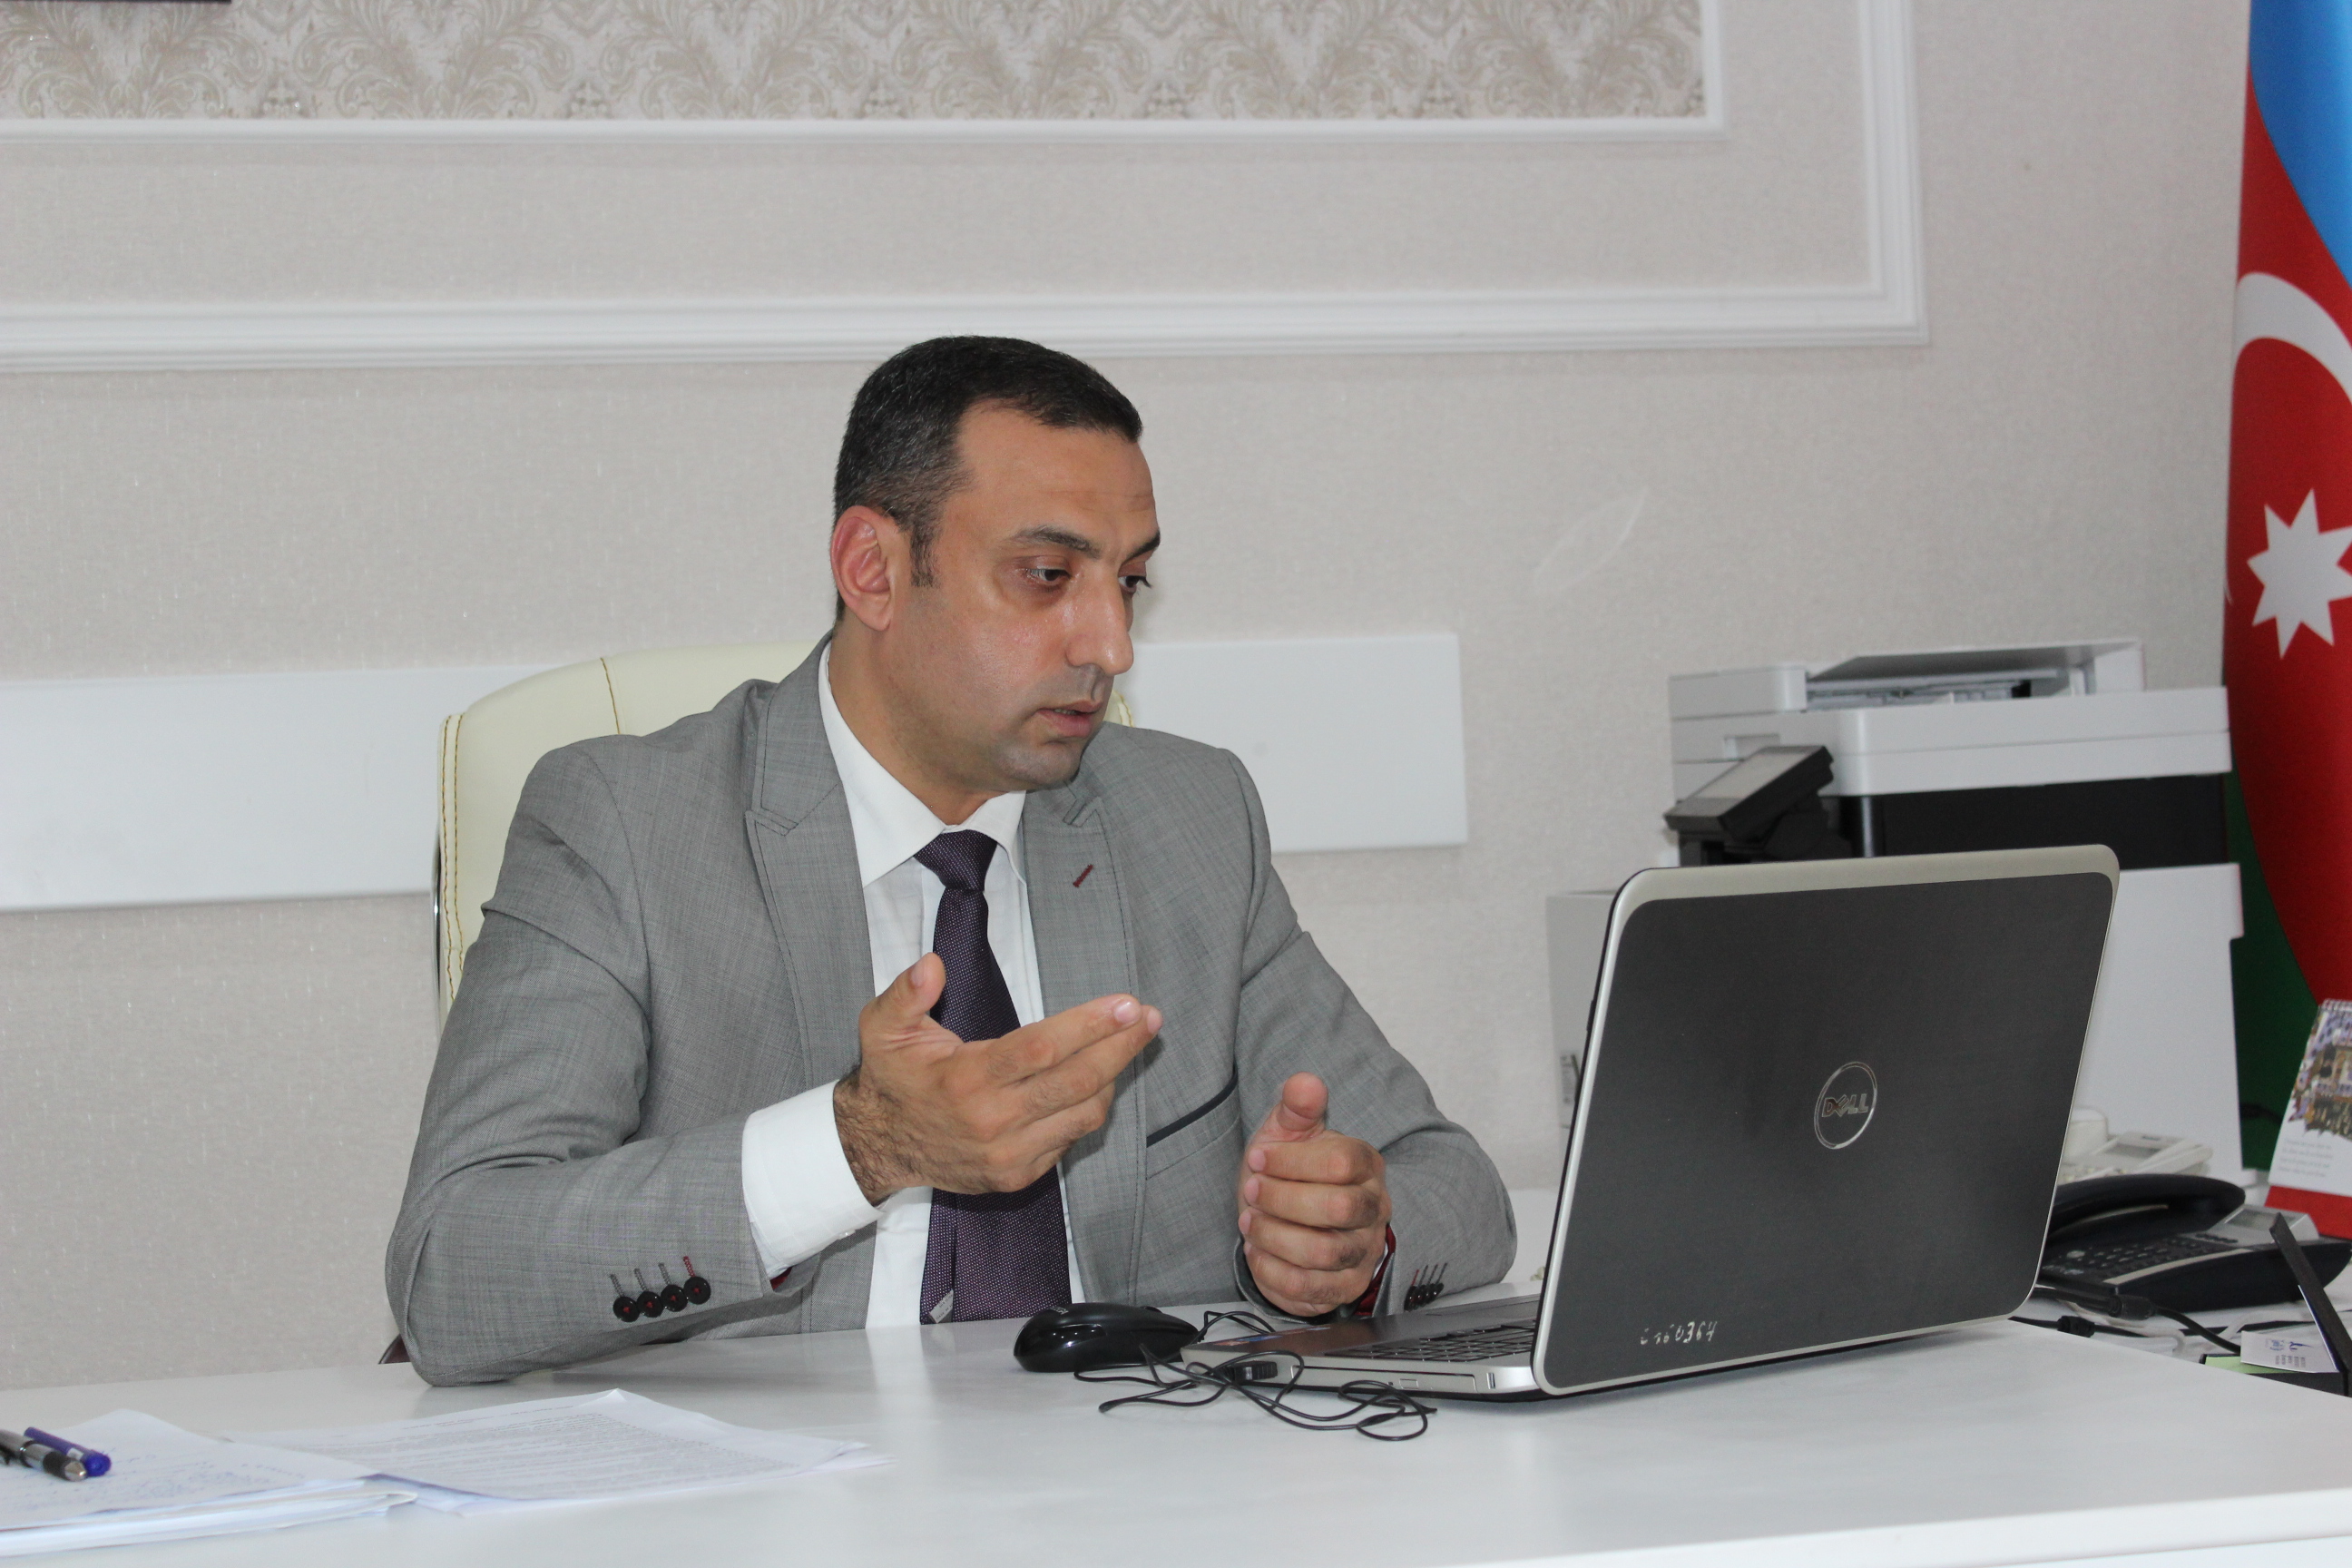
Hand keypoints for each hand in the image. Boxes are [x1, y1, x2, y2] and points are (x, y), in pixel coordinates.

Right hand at [833, 954, 1160, 1203]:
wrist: (881, 1146)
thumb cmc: (893, 1078)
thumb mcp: (882, 1028)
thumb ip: (905, 993)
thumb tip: (932, 966)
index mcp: (966, 1080)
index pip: (1042, 1049)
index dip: (1090, 1026)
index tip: (1125, 1004)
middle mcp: (993, 1121)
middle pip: (1076, 1082)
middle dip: (1121, 1046)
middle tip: (1148, 1017)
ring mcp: (1009, 1154)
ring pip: (1083, 1114)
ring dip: (1114, 1076)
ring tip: (1131, 1040)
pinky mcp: (1019, 1174)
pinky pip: (1071, 1137)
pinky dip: (1090, 1105)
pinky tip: (1098, 1077)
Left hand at [1236, 1072, 1390, 1316]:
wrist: (1288, 1217)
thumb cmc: (1290, 1171)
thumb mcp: (1288, 1133)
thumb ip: (1297, 1107)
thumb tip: (1305, 1082)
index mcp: (1366, 1165)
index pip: (1340, 1163)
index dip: (1292, 1161)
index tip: (1259, 1157)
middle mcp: (1373, 1210)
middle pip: (1335, 1209)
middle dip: (1281, 1200)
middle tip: (1251, 1191)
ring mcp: (1361, 1252)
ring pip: (1322, 1253)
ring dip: (1273, 1237)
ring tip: (1250, 1222)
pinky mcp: (1344, 1287)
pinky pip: (1309, 1289)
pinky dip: (1273, 1271)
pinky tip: (1257, 1252)